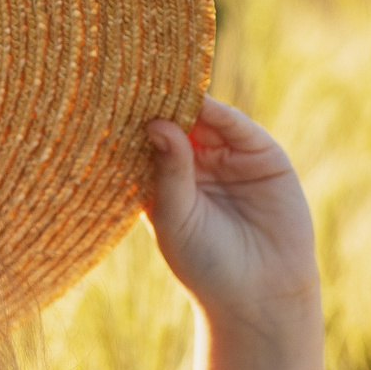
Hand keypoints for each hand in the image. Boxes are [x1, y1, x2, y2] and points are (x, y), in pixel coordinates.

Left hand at [144, 97, 319, 340]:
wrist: (260, 295)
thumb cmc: (205, 265)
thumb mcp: (175, 218)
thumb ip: (168, 171)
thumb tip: (156, 123)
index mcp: (164, 180)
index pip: (146, 140)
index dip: (131, 119)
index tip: (108, 95)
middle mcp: (196, 164)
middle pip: (175, 120)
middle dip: (157, 100)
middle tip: (131, 73)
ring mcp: (229, 156)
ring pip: (205, 118)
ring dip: (186, 99)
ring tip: (162, 79)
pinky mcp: (262, 155)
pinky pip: (238, 126)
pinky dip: (220, 111)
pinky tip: (200, 100)